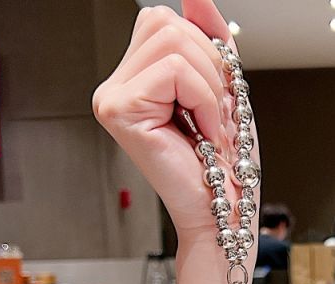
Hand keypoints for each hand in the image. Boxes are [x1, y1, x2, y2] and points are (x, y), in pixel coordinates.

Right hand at [92, 1, 258, 283]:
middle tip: (215, 119)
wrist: (224, 211)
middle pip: (165, 22)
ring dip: (211, 87)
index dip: (205, 53)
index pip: (165, 21)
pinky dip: (205, 99)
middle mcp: (113, 88)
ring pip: (173, 41)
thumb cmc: (224, 164)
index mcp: (134, 81)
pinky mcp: (119, 111)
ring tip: (210, 128)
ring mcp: (110, 99)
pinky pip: (176, 70)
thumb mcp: (223, 89)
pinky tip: (203, 132)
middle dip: (210, 68)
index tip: (215, 103)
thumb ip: (208, 39)